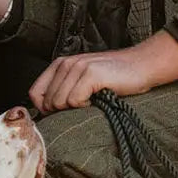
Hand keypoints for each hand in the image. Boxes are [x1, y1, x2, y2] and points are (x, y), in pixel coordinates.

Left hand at [29, 31, 177, 112]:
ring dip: (76, 108)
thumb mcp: (83, 79)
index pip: (35, 93)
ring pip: (60, 103)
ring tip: (92, 100)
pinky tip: (98, 99)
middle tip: (84, 105)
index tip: (63, 112)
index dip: (45, 108)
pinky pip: (75, 101)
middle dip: (64, 111)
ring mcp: (78, 67)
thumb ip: (64, 89)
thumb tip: (46, 113)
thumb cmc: (115, 77)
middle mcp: (66, 63)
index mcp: (60, 64)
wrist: (142, 65)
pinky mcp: (90, 74)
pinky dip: (86, 106)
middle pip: (48, 102)